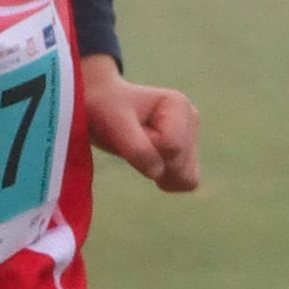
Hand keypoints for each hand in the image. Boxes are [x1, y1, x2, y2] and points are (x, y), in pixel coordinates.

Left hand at [84, 66, 202, 192]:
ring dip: (160, 173)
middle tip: (131, 138)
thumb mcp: (114, 122)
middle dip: (151, 159)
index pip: (170, 146)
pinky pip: (187, 183)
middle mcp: (190, 120)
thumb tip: (157, 174)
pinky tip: (148, 165)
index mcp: (178, 104)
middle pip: (178, 163)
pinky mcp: (186, 156)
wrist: (98, 108)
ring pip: (186, 177)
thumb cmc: (104, 109)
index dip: (144, 145)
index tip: (128, 126)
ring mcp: (190, 139)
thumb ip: (137, 148)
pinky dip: (167, 182)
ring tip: (140, 149)